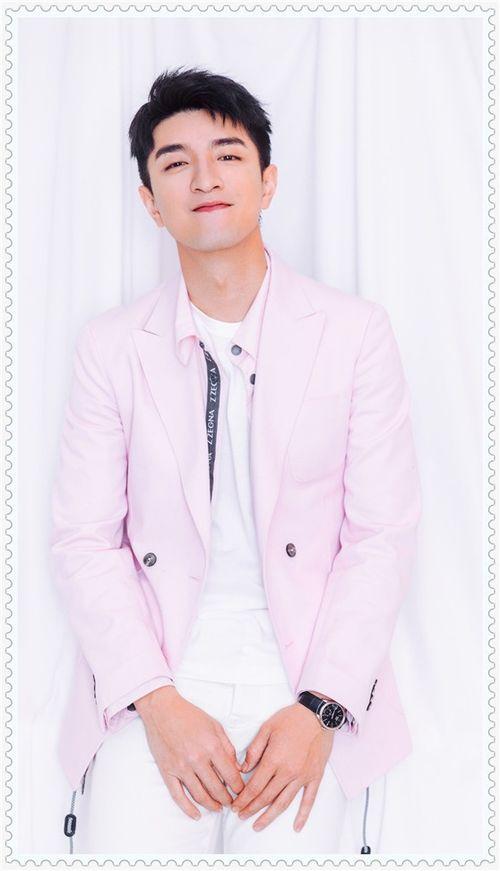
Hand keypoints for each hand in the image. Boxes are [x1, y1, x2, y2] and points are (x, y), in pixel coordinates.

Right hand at [135, 685, 245, 819]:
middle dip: (227, 799)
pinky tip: (196, 815)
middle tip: (232, 803)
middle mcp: (197, 759)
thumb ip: (227, 747)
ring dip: (212, 805)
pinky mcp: (167, 771)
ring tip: (219, 808)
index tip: (242, 792)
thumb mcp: (215, 725)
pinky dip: (188, 809)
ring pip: (200, 795)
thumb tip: (236, 767)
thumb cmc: (190, 715)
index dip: (238, 787)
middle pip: (217, 789)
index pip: (230, 775)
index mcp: (212, 747)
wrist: (163, 710)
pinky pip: (178, 796)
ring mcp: (181, 767)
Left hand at [230, 702, 333, 831]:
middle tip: (241, 816)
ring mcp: (302, 776)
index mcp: (274, 759)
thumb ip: (253, 750)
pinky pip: (309, 800)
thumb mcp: (267, 728)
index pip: (254, 786)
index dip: (243, 798)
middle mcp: (287, 772)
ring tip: (258, 825)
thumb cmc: (291, 719)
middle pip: (266, 797)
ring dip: (269, 816)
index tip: (235, 806)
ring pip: (283, 803)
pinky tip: (296, 826)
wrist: (318, 714)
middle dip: (251, 808)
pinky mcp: (315, 777)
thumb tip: (242, 768)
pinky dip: (303, 815)